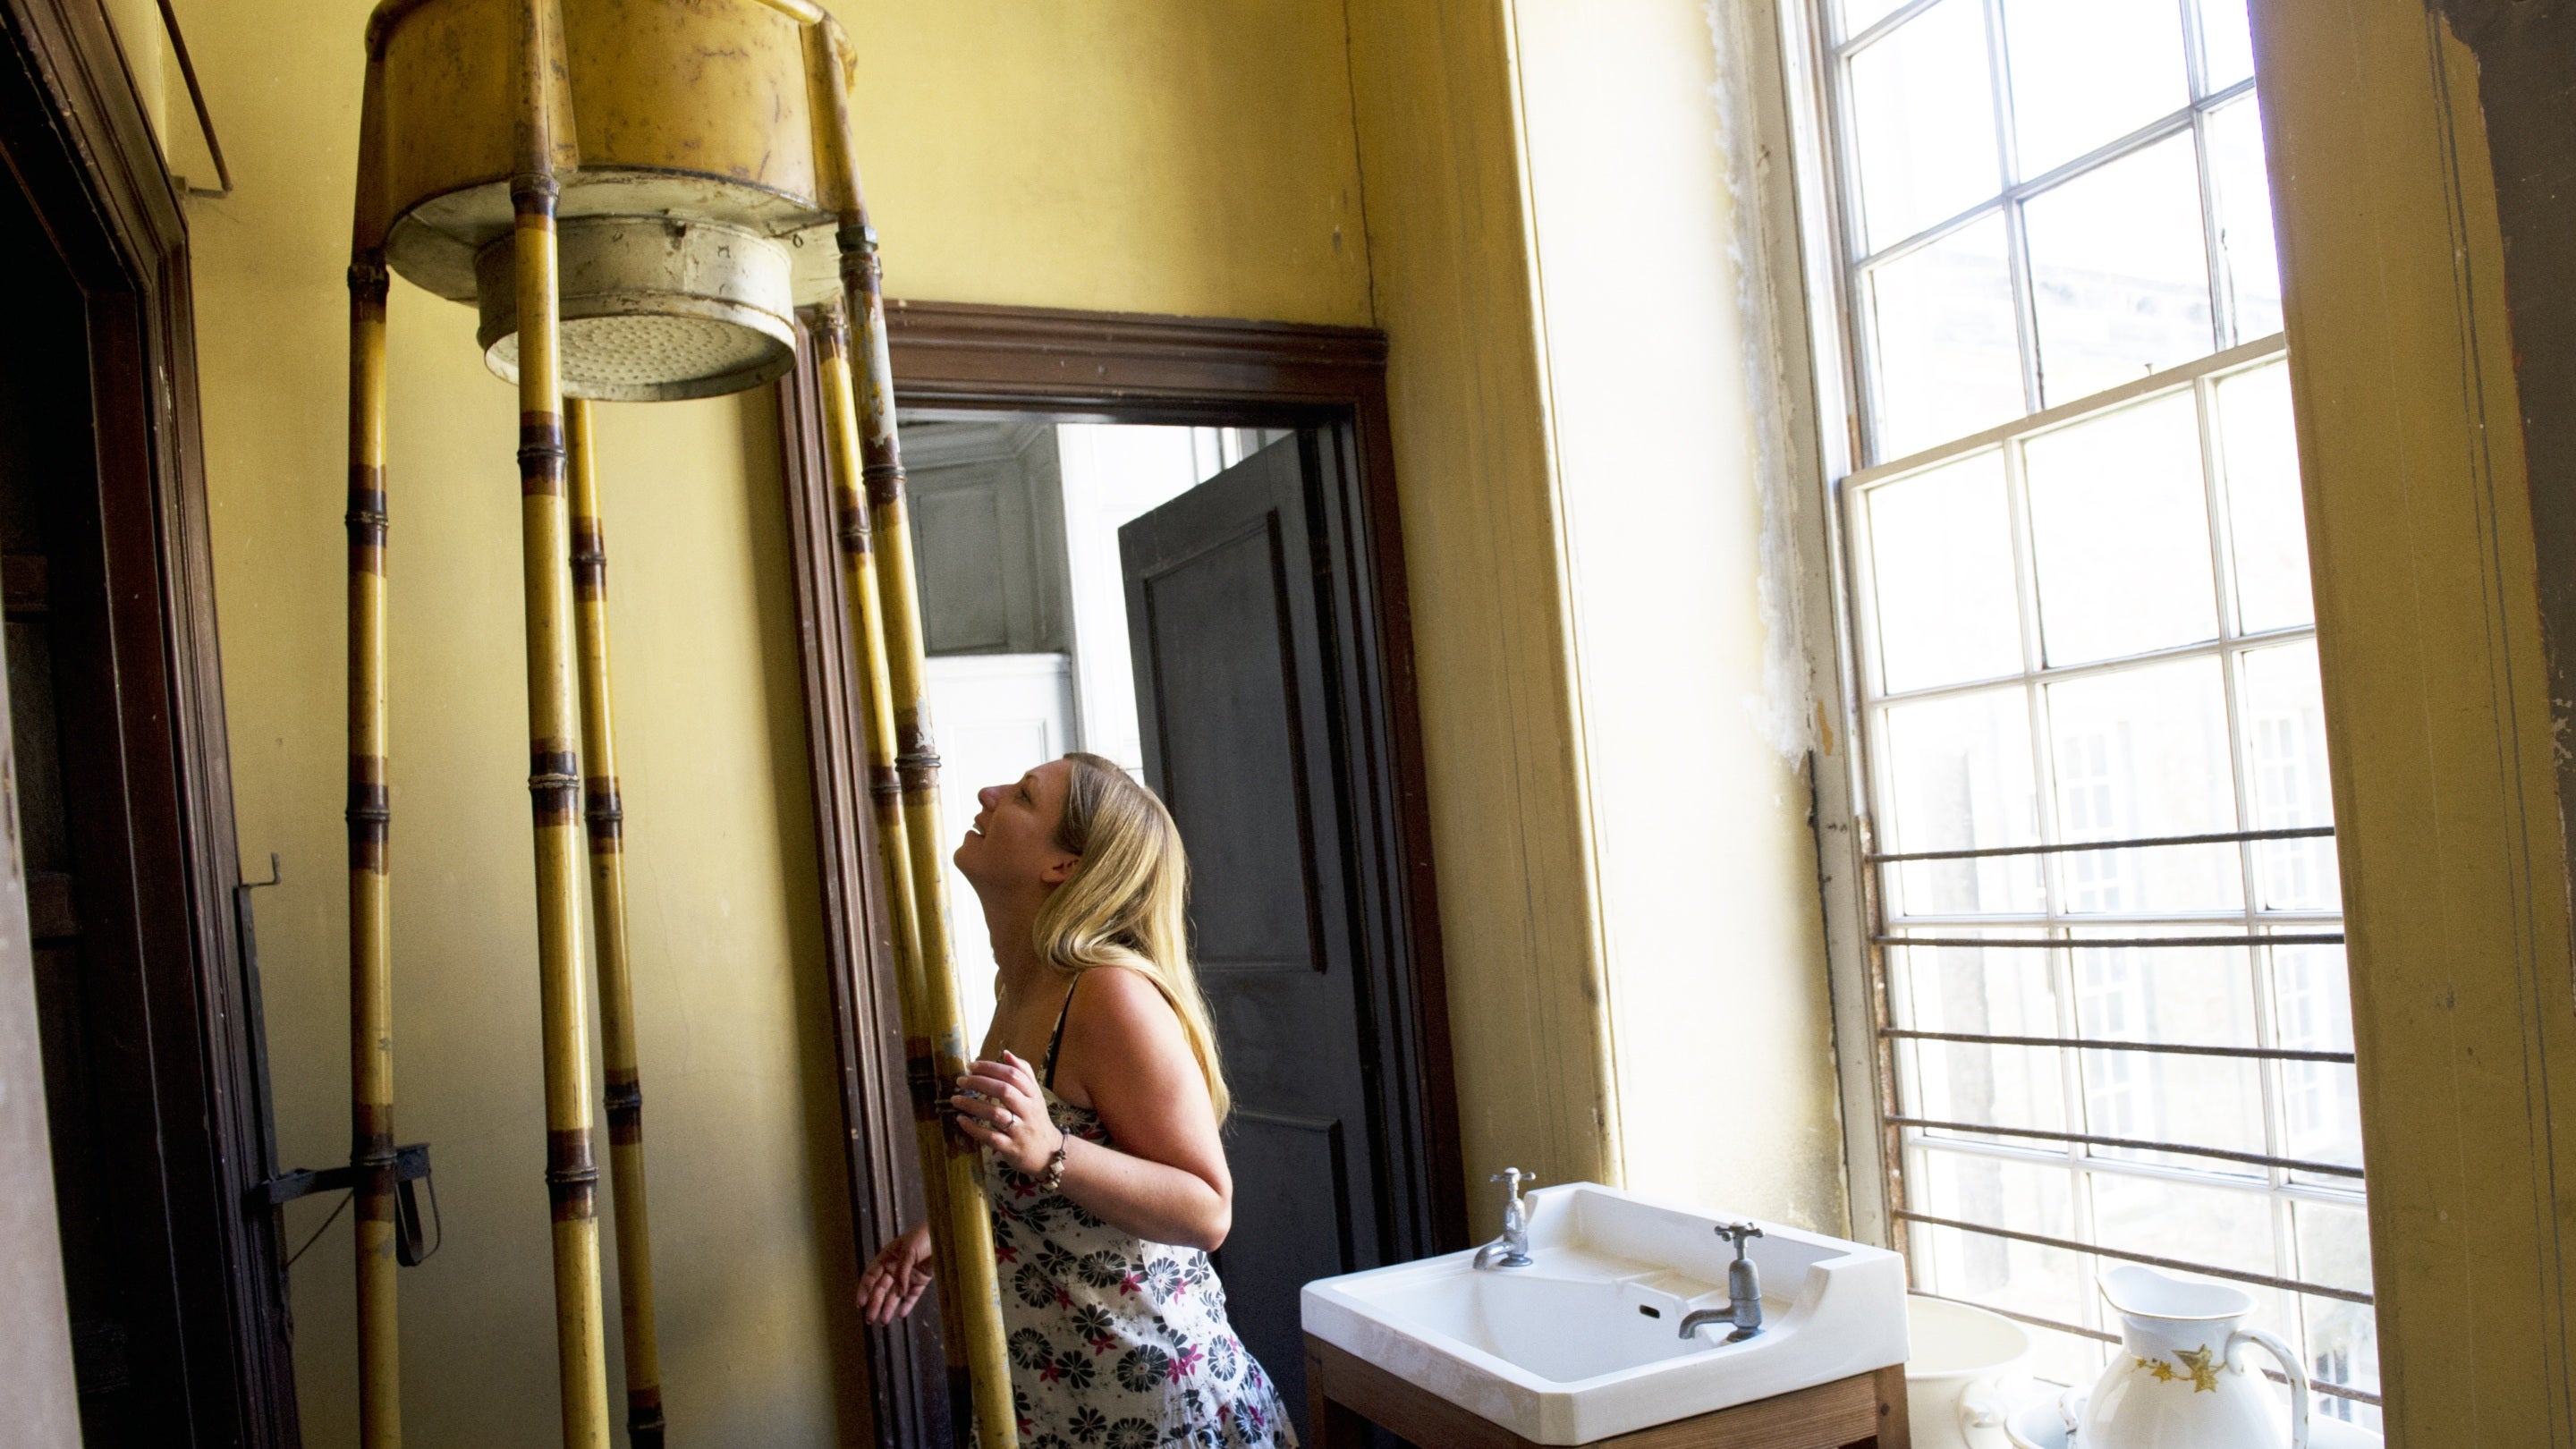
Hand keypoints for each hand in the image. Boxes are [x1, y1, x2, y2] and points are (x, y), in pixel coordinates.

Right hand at [858, 1222, 933, 1323]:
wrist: (946, 1233)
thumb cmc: (925, 1234)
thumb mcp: (909, 1250)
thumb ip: (902, 1271)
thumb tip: (898, 1292)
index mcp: (888, 1256)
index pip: (871, 1275)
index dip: (864, 1289)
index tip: (860, 1303)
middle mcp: (895, 1267)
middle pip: (881, 1288)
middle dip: (874, 1304)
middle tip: (870, 1318)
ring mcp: (908, 1274)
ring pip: (895, 1295)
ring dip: (888, 1307)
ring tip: (883, 1321)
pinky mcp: (921, 1280)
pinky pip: (912, 1295)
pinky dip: (907, 1305)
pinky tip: (901, 1314)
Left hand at [951, 1050, 1062, 1176]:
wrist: (1048, 1153)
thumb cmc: (1036, 1119)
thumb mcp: (1035, 1095)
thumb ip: (1023, 1073)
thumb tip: (1006, 1053)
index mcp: (1033, 1095)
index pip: (1012, 1075)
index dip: (991, 1067)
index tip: (972, 1065)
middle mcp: (1028, 1110)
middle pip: (1004, 1091)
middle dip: (980, 1083)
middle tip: (960, 1081)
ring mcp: (1020, 1130)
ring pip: (995, 1114)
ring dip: (972, 1105)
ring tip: (955, 1099)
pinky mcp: (1011, 1148)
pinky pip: (990, 1137)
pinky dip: (974, 1128)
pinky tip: (961, 1120)